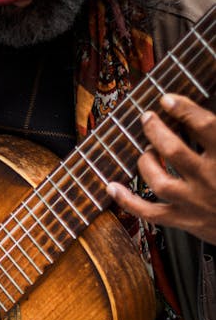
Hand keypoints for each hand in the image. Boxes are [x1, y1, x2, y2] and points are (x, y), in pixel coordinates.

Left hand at [107, 94, 215, 242]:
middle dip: (156, 131)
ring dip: (146, 161)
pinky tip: (112, 187)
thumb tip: (197, 117)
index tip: (168, 99)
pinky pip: (149, 213)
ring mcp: (194, 202)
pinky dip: (127, 201)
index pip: (204, 126)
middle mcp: (209, 179)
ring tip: (146, 150)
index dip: (183, 109)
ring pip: (159, 181)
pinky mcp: (183, 220)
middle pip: (174, 151)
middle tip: (147, 118)